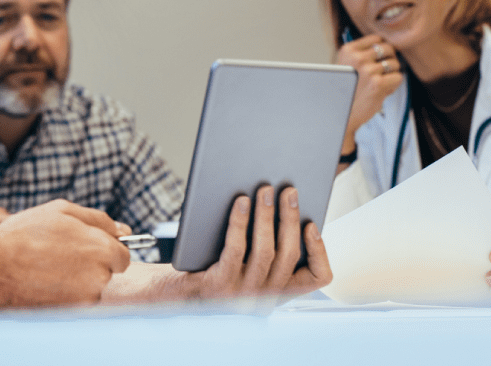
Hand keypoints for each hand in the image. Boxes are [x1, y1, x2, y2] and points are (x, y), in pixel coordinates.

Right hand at [0, 199, 129, 306]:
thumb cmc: (25, 234)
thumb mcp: (63, 211)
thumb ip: (100, 219)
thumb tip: (125, 230)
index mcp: (102, 248)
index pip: (123, 256)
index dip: (106, 249)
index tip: (88, 248)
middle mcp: (99, 276)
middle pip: (107, 272)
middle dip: (91, 263)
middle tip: (61, 254)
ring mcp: (84, 297)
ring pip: (90, 287)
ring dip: (76, 279)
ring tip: (48, 265)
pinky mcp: (68, 312)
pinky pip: (74, 301)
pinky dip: (63, 293)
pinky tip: (44, 280)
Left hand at [184, 185, 331, 302]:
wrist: (171, 293)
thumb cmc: (211, 268)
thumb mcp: (246, 263)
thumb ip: (266, 246)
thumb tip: (282, 203)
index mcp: (277, 294)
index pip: (317, 279)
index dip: (320, 250)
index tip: (312, 224)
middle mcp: (263, 300)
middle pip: (289, 255)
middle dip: (290, 219)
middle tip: (289, 190)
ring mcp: (241, 296)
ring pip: (266, 251)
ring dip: (268, 216)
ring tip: (265, 190)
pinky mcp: (218, 287)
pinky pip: (235, 250)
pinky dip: (240, 224)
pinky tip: (240, 202)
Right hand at [335, 35, 402, 159]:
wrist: (340, 115)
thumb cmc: (347, 90)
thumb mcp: (347, 65)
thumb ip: (362, 53)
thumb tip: (388, 44)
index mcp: (348, 50)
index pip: (377, 39)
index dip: (381, 50)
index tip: (375, 61)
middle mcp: (357, 57)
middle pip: (389, 49)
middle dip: (389, 60)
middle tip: (381, 74)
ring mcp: (368, 70)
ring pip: (395, 64)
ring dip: (391, 75)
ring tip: (378, 84)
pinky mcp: (378, 84)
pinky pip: (398, 77)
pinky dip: (393, 86)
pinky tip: (381, 91)